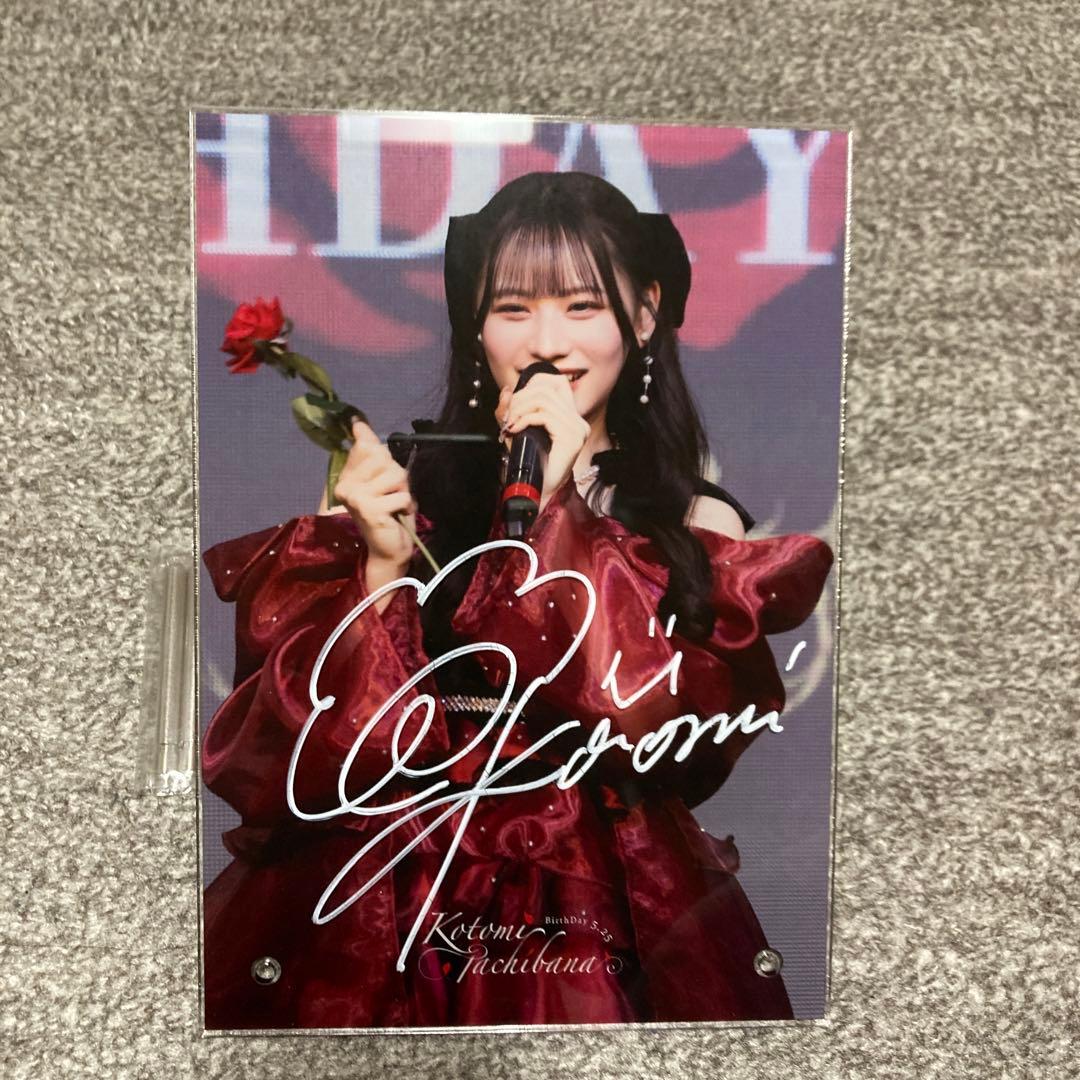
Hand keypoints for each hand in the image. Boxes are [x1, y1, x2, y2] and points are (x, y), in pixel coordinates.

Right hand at [332, 417, 416, 569]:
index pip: (367, 445)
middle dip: (396, 475)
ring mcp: (355, 497)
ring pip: (395, 474)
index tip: (380, 478)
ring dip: (403, 490)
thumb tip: (358, 422)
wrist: (388, 548)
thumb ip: (370, 451)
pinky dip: (406, 504)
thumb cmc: (388, 512)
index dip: (383, 457)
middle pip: (383, 457)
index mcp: (345, 476)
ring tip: (394, 505)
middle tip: (391, 495)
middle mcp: (345, 485)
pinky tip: (396, 516)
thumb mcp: (381, 478)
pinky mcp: (369, 509)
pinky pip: (401, 494)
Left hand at [495, 374, 589, 508]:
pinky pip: (544, 416)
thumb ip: (511, 410)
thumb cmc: (528, 463)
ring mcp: (577, 429)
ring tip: (510, 423)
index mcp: (570, 417)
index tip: (516, 400)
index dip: (534, 383)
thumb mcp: (517, 430)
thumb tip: (506, 389)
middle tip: (507, 415)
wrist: (537, 491)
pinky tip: (515, 430)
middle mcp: (578, 421)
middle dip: (520, 398)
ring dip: (519, 409)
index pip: (558, 382)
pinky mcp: (572, 438)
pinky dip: (524, 419)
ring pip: (543, 401)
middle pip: (546, 389)